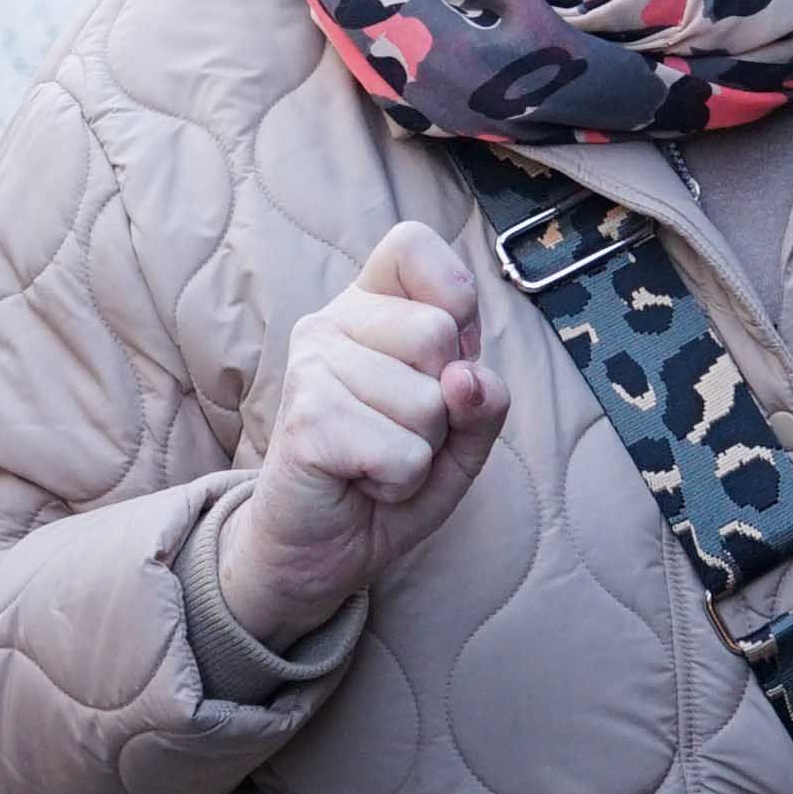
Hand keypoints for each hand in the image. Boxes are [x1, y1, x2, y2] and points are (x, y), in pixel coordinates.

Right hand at [219, 224, 506, 652]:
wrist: (318, 547)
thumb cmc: (389, 475)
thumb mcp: (461, 438)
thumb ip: (485, 402)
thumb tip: (467, 379)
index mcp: (368, 307)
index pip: (413, 245)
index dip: (452, 296)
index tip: (441, 356)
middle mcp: (332, 322)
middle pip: (439, 334)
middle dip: (444, 405)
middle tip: (400, 431)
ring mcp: (312, 366)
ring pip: (428, 403)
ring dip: (421, 452)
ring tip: (377, 459)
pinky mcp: (307, 419)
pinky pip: (402, 453)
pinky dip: (399, 483)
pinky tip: (363, 480)